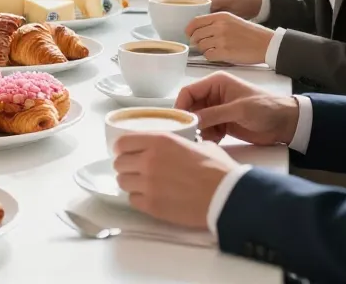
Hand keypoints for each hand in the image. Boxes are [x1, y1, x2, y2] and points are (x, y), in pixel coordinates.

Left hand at [113, 133, 239, 229]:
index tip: (125, 152)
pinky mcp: (152, 205)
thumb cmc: (218, 169)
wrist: (226, 196)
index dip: (122, 148)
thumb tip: (179, 147)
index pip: (123, 142)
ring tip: (142, 184)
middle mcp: (149, 160)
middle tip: (135, 170)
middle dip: (126, 166)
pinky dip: (138, 199)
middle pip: (119, 163)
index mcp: (159, 141)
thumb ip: (180, 144)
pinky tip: (150, 197)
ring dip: (130, 182)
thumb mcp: (199, 144)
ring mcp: (148, 184)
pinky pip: (132, 200)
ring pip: (122, 182)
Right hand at [175, 71, 299, 145]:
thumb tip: (190, 120)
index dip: (181, 105)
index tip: (177, 120)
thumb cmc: (265, 108)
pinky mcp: (223, 123)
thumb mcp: (238, 109)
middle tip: (190, 134)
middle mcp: (213, 95)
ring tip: (208, 138)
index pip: (189, 92)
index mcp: (216, 83)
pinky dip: (209, 136)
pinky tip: (216, 140)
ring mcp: (218, 110)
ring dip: (200, 130)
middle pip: (191, 107)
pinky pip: (207, 129)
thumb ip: (213, 114)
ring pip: (198, 120)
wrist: (286, 123)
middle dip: (190, 120)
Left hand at [186, 12, 274, 64]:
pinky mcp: (225, 52)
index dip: (189, 30)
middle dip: (196, 41)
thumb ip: (216, 22)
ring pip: (201, 46)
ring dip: (204, 49)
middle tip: (202, 45)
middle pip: (196, 35)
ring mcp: (222, 39)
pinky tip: (218, 55)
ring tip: (213, 50)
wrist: (267, 43)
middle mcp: (219, 26)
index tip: (189, 34)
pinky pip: (208, 55)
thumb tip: (198, 30)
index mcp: (221, 16)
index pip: (195, 21)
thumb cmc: (251, 33)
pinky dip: (210, 56)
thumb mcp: (232, 20)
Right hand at [187, 0, 263, 19]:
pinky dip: (201, 18)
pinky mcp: (214, 10)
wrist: (256, 7)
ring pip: (197, 7)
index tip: (181, 8)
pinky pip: (203, 13)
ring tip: (189, 23)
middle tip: (183, 18)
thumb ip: (214, 3)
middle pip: (192, 0)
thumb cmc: (243, 0)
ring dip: (193, 14)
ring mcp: (211, 2)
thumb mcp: (228, 0)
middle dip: (187, 8)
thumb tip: (200, 10)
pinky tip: (199, 26)